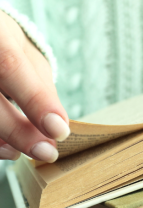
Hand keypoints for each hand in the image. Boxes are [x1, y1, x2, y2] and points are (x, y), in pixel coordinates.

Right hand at [0, 10, 68, 162]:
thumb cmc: (3, 44)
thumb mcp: (26, 54)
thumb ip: (40, 85)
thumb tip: (57, 125)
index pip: (11, 66)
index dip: (36, 100)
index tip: (60, 130)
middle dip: (19, 131)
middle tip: (47, 152)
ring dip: (0, 141)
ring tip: (19, 151)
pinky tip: (3, 147)